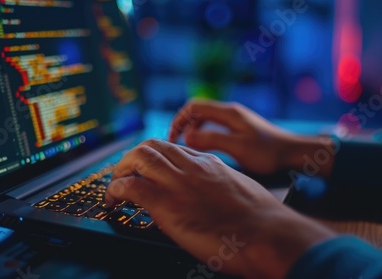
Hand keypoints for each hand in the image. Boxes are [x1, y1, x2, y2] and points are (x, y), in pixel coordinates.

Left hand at [105, 139, 334, 278]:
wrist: (268, 234)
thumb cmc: (262, 220)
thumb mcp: (240, 190)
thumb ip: (218, 186)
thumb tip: (207, 195)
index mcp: (208, 163)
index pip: (171, 149)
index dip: (153, 158)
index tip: (145, 170)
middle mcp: (191, 167)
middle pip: (150, 146)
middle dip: (131, 159)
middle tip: (123, 176)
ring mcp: (178, 183)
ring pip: (137, 158)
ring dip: (119, 171)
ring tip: (114, 188)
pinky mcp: (166, 204)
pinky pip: (131, 187)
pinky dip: (116, 190)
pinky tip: (113, 201)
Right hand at [168, 100, 334, 176]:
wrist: (293, 153)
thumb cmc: (268, 152)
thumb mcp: (237, 148)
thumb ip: (211, 140)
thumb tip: (187, 136)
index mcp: (228, 113)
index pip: (193, 107)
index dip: (178, 120)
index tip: (173, 138)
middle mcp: (230, 112)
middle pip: (197, 111)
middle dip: (183, 124)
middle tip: (176, 143)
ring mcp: (235, 119)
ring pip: (205, 119)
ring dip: (193, 130)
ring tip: (188, 146)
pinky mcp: (240, 128)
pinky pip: (214, 126)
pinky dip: (204, 134)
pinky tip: (205, 148)